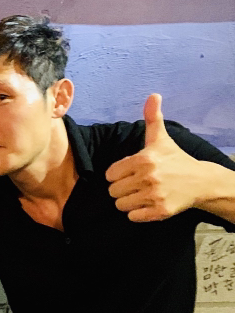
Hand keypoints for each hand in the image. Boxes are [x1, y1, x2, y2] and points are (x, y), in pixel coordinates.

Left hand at [105, 94, 202, 221]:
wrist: (201, 181)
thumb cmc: (175, 160)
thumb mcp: (161, 139)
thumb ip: (152, 118)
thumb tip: (153, 95)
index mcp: (144, 159)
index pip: (110, 174)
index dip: (118, 174)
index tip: (130, 172)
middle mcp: (148, 177)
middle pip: (113, 191)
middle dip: (121, 189)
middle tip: (136, 185)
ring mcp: (154, 196)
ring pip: (120, 205)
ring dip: (127, 202)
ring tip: (141, 194)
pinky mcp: (160, 211)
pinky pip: (132, 217)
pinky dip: (137, 213)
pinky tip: (147, 204)